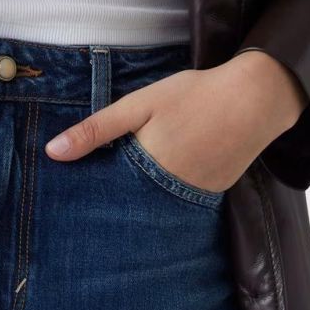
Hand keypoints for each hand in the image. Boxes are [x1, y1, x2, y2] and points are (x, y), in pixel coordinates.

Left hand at [45, 50, 306, 192]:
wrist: (256, 99)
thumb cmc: (194, 96)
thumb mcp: (139, 105)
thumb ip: (96, 130)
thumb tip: (53, 152)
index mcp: (145, 173)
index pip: (105, 199)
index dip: (88, 201)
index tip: (70, 205)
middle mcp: (167, 196)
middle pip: (128, 210)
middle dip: (111, 210)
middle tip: (89, 213)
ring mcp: (191, 201)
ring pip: (152, 211)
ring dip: (137, 208)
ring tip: (120, 204)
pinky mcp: (209, 199)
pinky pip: (177, 206)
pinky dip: (164, 200)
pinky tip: (155, 192)